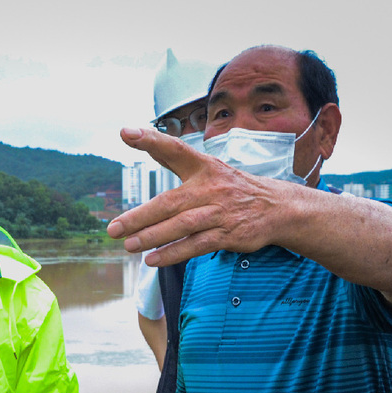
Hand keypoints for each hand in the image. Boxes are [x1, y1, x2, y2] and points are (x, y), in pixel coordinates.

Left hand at [107, 127, 294, 266]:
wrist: (277, 208)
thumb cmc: (231, 187)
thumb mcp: (205, 167)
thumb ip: (170, 155)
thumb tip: (133, 135)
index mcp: (204, 166)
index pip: (175, 149)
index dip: (152, 140)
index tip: (126, 133)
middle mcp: (211, 188)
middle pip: (170, 202)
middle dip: (140, 217)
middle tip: (114, 229)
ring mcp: (221, 212)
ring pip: (182, 225)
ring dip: (153, 237)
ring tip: (129, 245)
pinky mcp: (229, 234)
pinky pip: (197, 245)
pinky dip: (174, 253)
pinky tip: (153, 259)